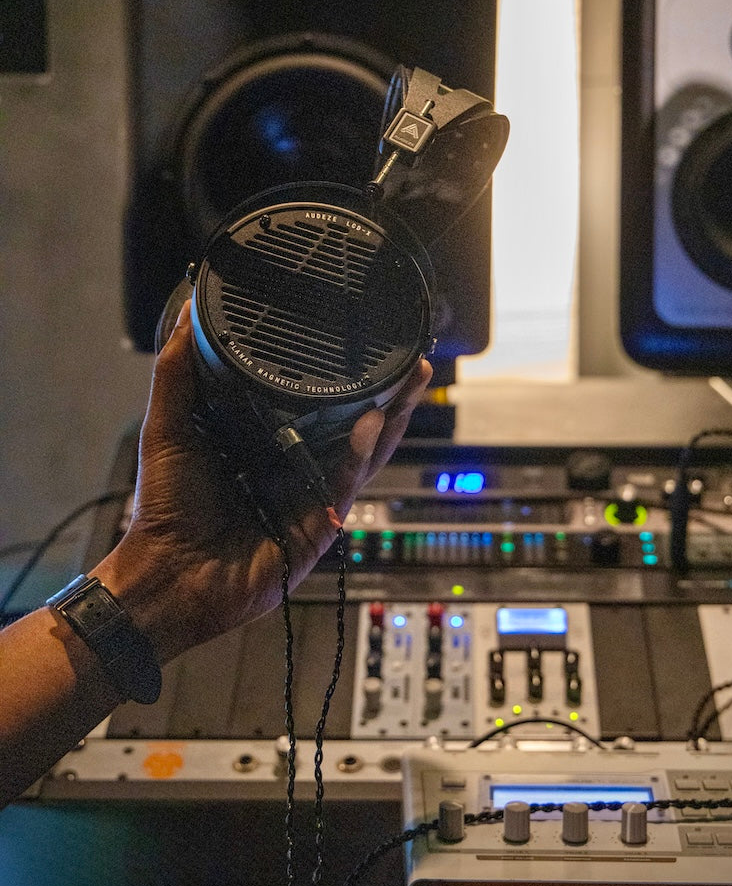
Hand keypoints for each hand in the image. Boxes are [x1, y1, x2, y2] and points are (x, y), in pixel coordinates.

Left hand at [96, 301, 431, 663]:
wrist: (166, 570)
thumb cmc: (166, 507)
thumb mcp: (170, 425)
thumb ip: (178, 371)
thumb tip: (186, 314)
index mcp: (271, 443)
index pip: (320, 404)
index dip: (345, 376)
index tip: (363, 339)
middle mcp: (299, 467)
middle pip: (357, 425)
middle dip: (389, 393)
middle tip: (411, 360)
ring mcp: (312, 497)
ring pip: (365, 453)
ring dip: (392, 418)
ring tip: (410, 380)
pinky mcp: (318, 526)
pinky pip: (344, 485)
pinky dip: (358, 455)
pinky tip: (372, 424)